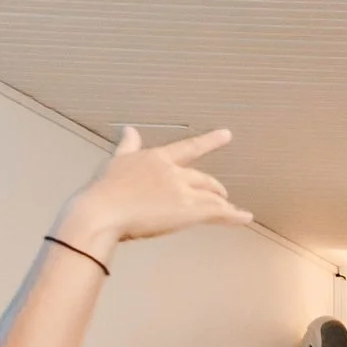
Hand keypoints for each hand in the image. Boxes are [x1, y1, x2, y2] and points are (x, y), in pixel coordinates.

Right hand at [57, 127, 252, 253]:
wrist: (101, 211)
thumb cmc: (103, 191)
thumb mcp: (116, 162)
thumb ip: (128, 146)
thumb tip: (129, 129)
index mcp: (157, 158)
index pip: (189, 148)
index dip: (211, 141)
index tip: (227, 134)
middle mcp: (173, 172)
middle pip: (204, 180)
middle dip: (214, 188)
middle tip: (222, 195)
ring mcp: (182, 191)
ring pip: (213, 198)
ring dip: (224, 205)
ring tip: (233, 211)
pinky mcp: (188, 211)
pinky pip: (218, 213)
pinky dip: (234, 216)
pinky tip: (245, 217)